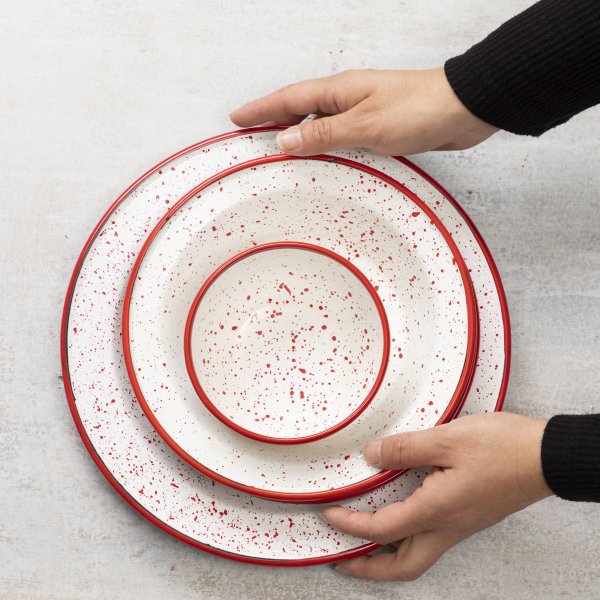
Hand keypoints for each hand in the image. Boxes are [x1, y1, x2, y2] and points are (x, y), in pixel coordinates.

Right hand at [230, 68, 497, 155]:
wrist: (463, 110)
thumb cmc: (419, 109)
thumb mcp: (364, 125)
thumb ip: (324, 133)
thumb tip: (285, 139)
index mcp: (339, 91)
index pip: (289, 99)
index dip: (261, 109)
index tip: (237, 117)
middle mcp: (347, 99)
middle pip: (300, 108)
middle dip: (272, 119)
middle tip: (249, 131)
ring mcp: (362, 112)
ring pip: (319, 122)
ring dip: (297, 132)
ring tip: (278, 146)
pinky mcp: (378, 128)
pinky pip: (339, 135)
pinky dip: (323, 144)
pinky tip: (323, 156)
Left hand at [321, 412, 551, 580]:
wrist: (546, 457)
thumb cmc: (504, 449)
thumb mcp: (448, 439)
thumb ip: (407, 448)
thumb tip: (372, 454)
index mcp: (437, 510)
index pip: (381, 529)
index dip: (349, 525)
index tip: (328, 515)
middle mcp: (447, 526)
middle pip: (402, 567)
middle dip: (368, 568)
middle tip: (343, 560)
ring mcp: (460, 525)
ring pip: (418, 557)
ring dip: (387, 558)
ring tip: (365, 547)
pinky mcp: (468, 516)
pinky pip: (431, 539)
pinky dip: (407, 539)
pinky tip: (401, 520)